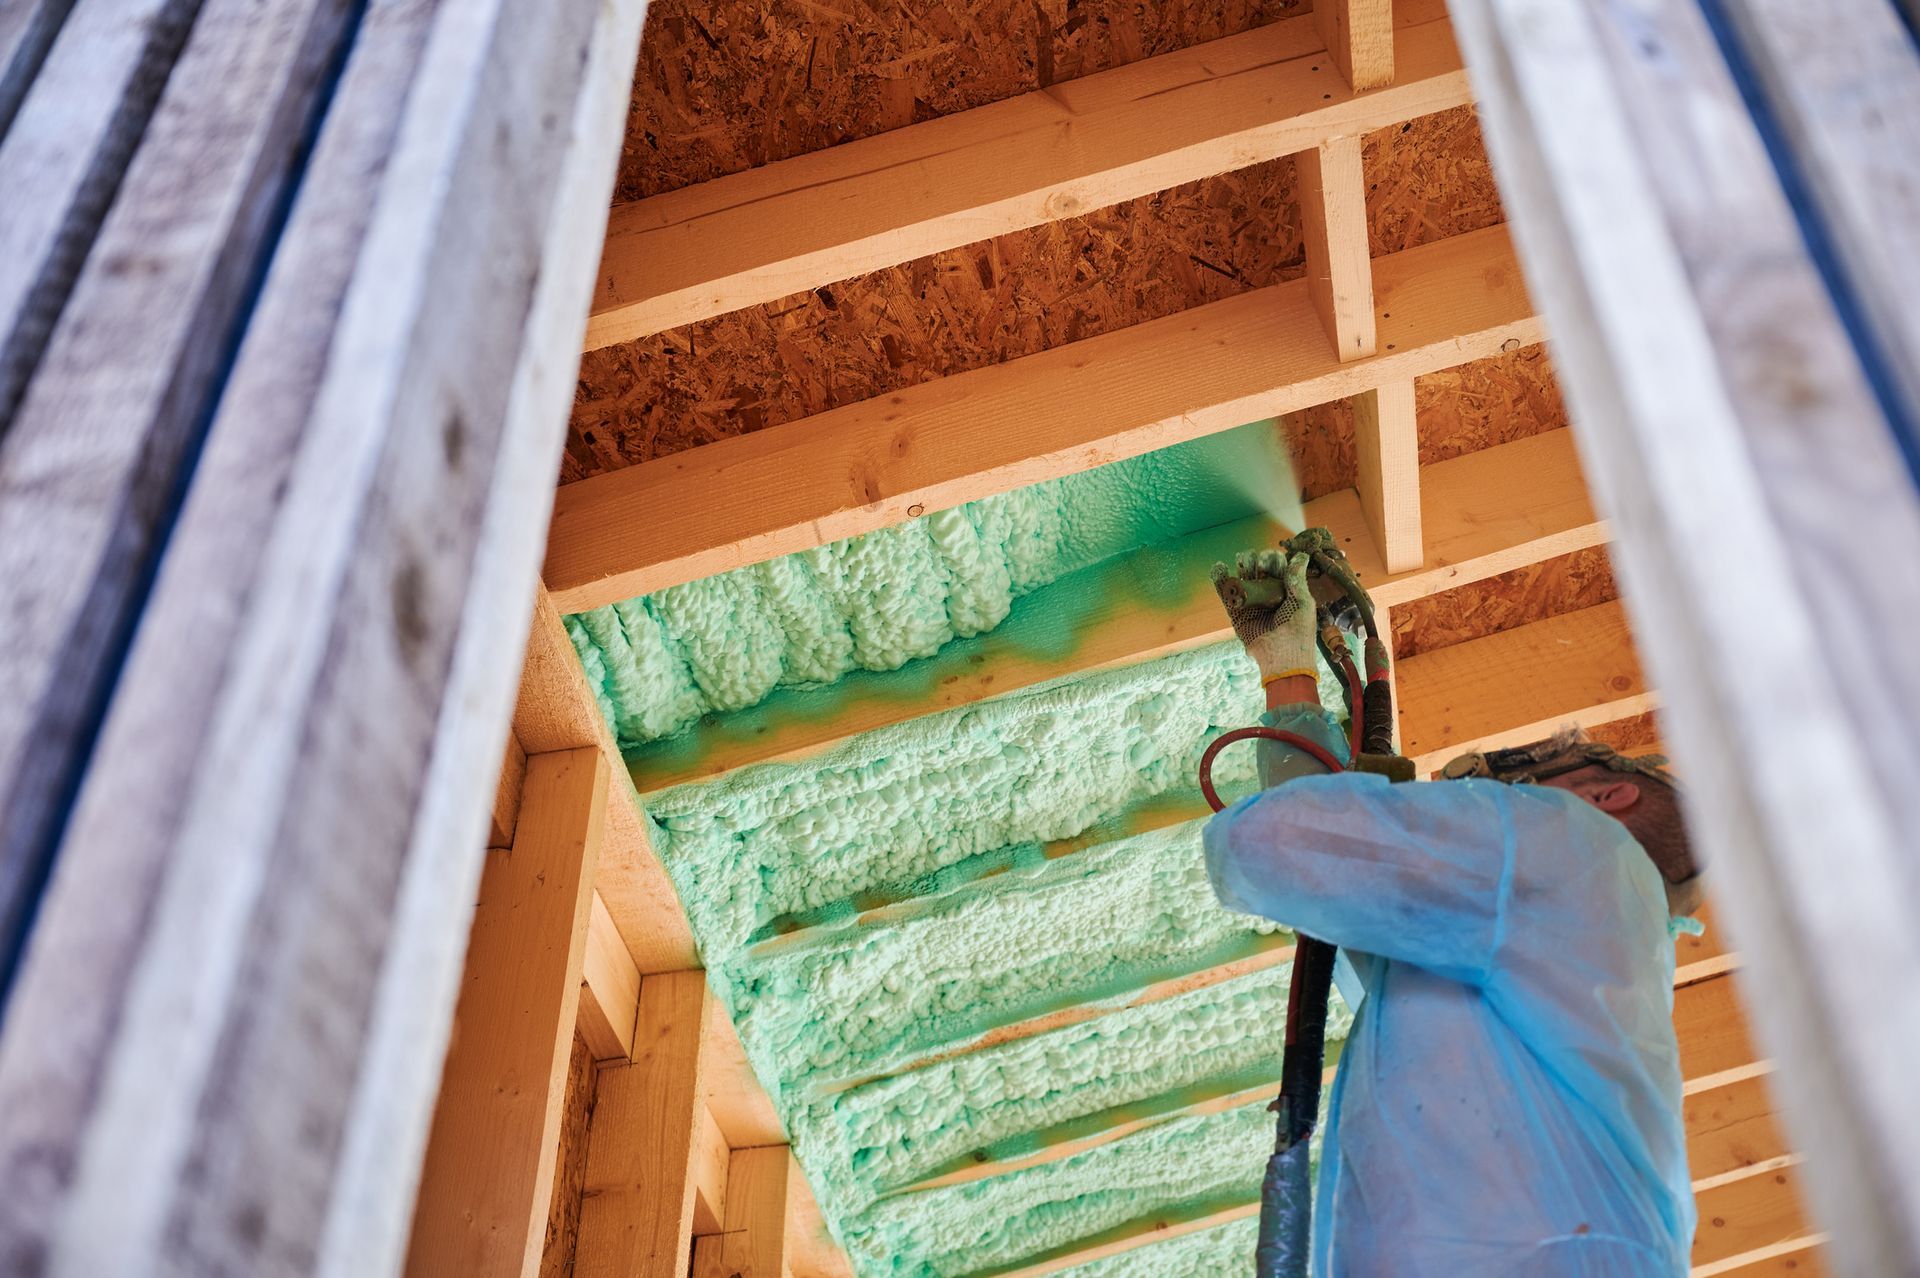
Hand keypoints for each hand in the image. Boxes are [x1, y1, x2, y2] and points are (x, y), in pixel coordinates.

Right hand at [1211, 549, 1316, 683]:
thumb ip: (1297, 578)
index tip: (1273, 563)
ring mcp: (1250, 603)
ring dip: (1241, 565)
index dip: (1273, 560)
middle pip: (1257, 568)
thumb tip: (1301, 555)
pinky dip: (1220, 579)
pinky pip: (1225, 593)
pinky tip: (1220, 567)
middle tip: (1260, 567)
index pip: (1276, 566)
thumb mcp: (1303, 602)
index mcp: (1285, 591)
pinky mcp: (1236, 613)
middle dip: (1257, 561)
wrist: (1282, 656)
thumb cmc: (1298, 631)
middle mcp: (1267, 595)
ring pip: (1242, 577)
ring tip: (1242, 561)